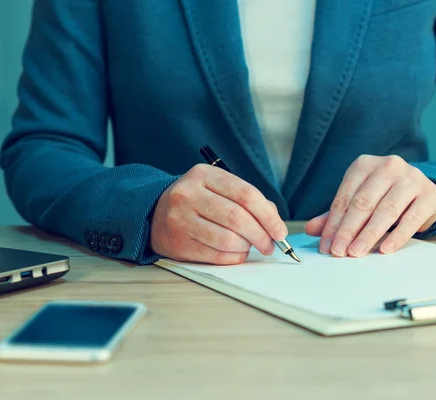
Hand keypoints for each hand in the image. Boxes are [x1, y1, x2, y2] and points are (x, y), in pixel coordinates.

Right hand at [150, 164, 287, 264]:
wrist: (154, 214)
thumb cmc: (196, 201)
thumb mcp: (216, 188)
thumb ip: (247, 199)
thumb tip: (274, 222)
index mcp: (203, 175)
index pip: (246, 194)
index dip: (268, 215)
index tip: (280, 231)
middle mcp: (188, 194)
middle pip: (238, 218)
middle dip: (261, 235)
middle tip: (271, 245)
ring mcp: (180, 219)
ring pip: (228, 239)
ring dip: (246, 247)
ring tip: (249, 246)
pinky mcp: (178, 243)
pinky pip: (216, 256)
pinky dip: (233, 258)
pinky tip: (236, 253)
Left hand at [305, 155, 435, 256]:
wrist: (422, 190)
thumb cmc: (383, 196)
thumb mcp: (358, 200)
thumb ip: (335, 214)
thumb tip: (310, 229)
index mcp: (364, 165)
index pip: (344, 197)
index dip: (333, 223)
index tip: (326, 245)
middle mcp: (388, 166)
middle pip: (363, 202)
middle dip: (348, 230)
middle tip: (339, 251)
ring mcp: (411, 178)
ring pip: (386, 209)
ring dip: (369, 234)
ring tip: (357, 252)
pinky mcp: (430, 194)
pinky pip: (411, 218)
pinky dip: (397, 235)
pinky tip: (385, 249)